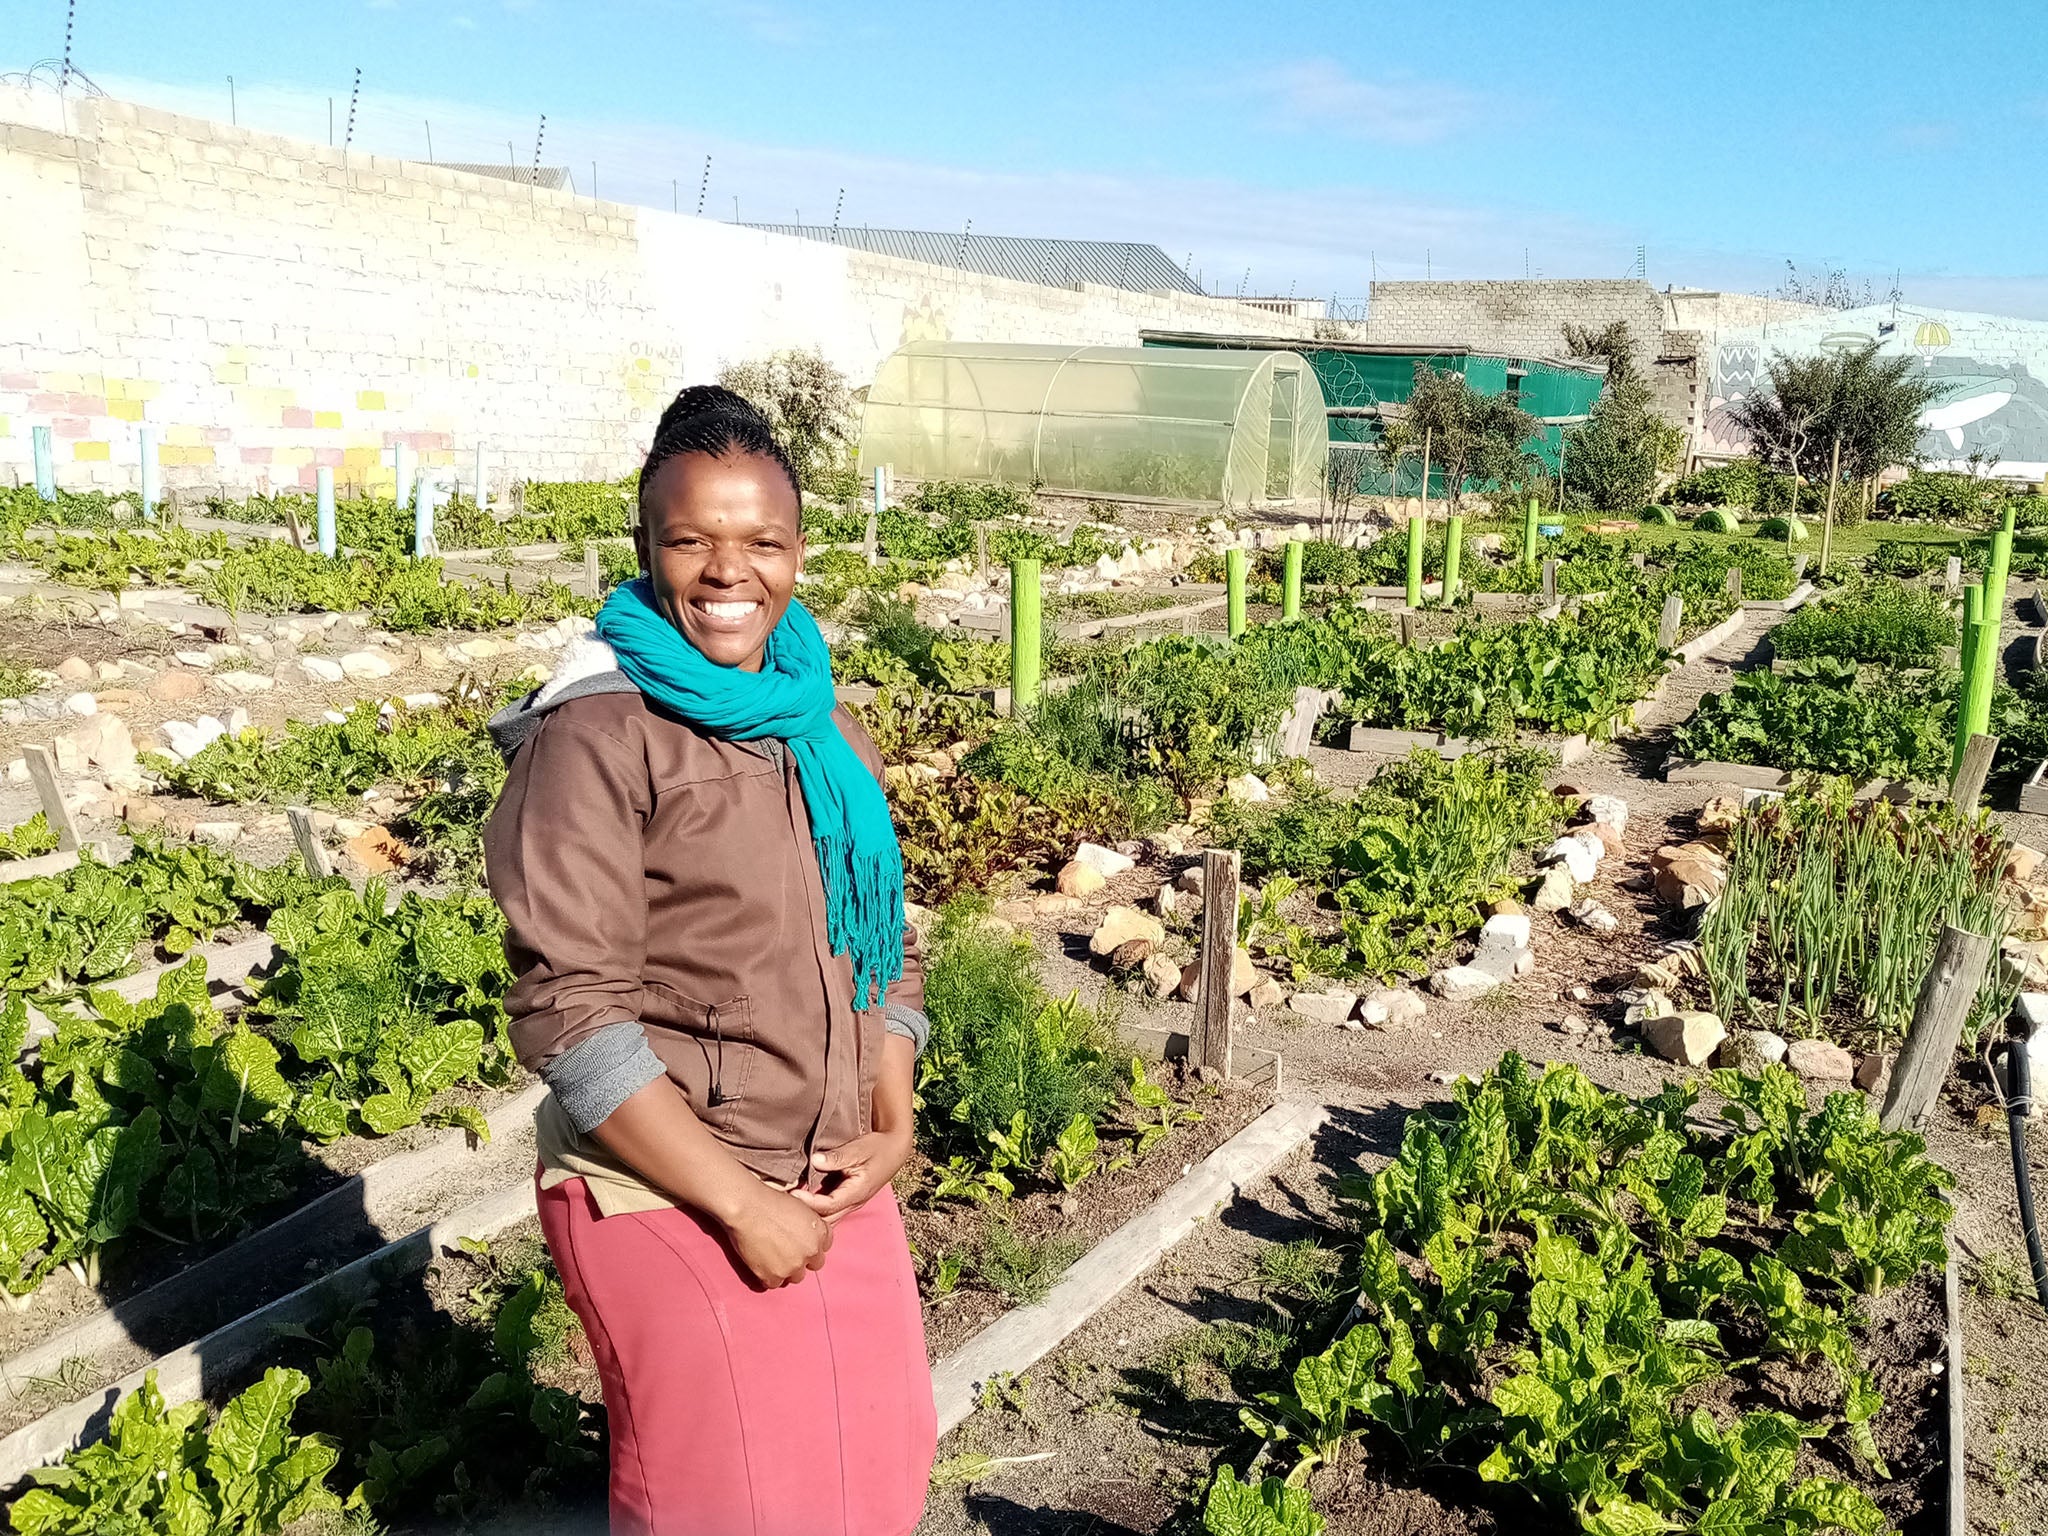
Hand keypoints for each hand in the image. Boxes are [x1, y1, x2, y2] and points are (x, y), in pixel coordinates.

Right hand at [721, 1184, 832, 1288]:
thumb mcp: (801, 1206)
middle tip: (785, 1250)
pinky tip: (760, 1262)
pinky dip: (768, 1276)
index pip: (824, 1247)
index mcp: (821, 1232)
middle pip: (813, 1264)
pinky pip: (775, 1283)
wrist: (746, 1208)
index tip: (800, 1241)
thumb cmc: (770, 1201)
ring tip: (771, 1256)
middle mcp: (811, 1251)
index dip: (811, 1244)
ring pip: (795, 1276)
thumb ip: (810, 1224)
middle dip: (802, 1259)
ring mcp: (794, 1266)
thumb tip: (807, 1235)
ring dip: (787, 1269)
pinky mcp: (774, 1277)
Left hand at [793, 1129, 912, 1224]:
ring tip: (792, 1207)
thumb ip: (837, 1157)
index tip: (791, 1193)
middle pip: (826, 1220)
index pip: (828, 1206)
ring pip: (828, 1220)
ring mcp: (852, 1203)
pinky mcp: (849, 1199)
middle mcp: (853, 1203)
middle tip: (786, 1206)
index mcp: (856, 1193)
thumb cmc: (877, 1148)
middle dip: (806, 1216)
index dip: (808, 1203)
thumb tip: (815, 1161)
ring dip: (812, 1216)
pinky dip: (817, 1211)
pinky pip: (831, 1212)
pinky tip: (804, 1204)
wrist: (895, 1150)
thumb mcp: (858, 1149)